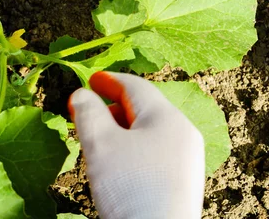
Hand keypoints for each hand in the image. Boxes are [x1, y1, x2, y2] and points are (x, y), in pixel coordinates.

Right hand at [68, 72, 204, 218]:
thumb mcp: (101, 143)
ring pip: (149, 133)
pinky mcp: (182, 182)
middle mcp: (183, 134)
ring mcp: (186, 159)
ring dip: (121, 130)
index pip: (135, 87)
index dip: (109, 81)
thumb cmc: (130, 189)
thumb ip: (88, 112)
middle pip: (144, 109)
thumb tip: (82, 94)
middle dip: (112, 107)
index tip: (90, 80)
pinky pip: (155, 153)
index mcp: (168, 117)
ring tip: (98, 139)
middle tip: (87, 112)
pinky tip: (117, 164)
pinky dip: (132, 149)